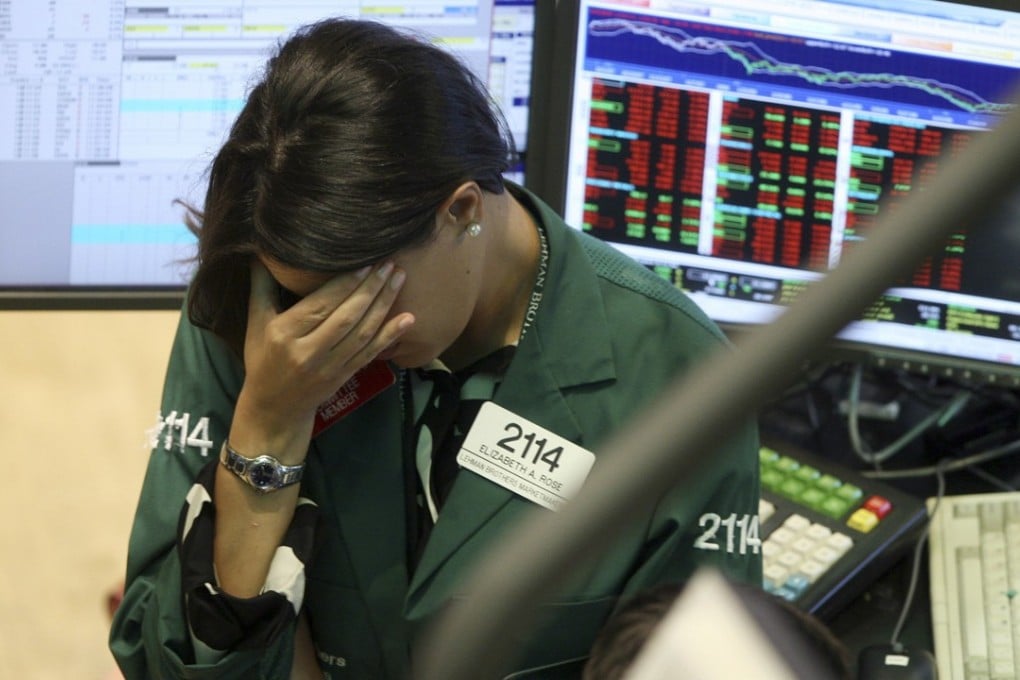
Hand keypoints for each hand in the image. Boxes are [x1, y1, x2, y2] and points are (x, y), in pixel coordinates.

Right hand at [230, 260, 412, 458]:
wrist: (274, 408)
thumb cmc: (263, 359)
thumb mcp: (256, 323)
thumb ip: (261, 286)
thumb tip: (260, 250)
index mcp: (284, 334)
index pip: (320, 305)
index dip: (345, 284)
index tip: (366, 263)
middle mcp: (308, 352)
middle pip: (345, 317)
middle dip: (370, 289)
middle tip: (390, 264)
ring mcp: (329, 367)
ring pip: (362, 333)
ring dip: (384, 305)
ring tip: (399, 279)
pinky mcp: (344, 377)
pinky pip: (371, 353)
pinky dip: (391, 335)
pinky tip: (408, 319)